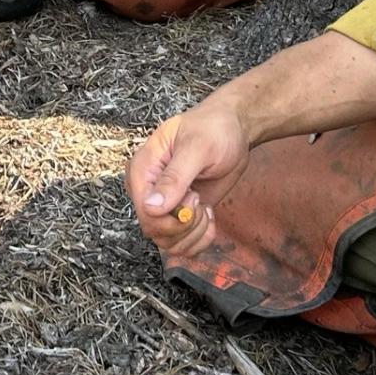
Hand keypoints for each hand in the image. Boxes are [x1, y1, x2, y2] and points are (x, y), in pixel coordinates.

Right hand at [127, 98, 252, 264]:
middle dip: (186, 225)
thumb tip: (151, 207)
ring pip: (169, 243)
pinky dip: (201, 239)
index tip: (194, 197)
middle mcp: (148, 190)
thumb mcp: (196, 148)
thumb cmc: (213, 129)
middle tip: (200, 199)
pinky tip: (209, 216)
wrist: (232, 129)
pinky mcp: (180, 215)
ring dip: (195, 234)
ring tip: (205, 207)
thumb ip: (174, 178)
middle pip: (155, 231)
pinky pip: (183, 244)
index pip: (145, 212)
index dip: (172, 217)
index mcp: (142, 170)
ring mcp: (163, 205)